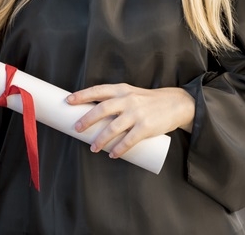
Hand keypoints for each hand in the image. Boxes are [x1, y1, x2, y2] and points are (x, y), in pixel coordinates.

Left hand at [67, 83, 195, 158]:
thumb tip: (93, 116)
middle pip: (102, 109)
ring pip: (113, 128)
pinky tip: (112, 154)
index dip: (82, 95)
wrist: (176, 103)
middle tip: (76, 128)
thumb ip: (115, 102)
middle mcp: (128, 100)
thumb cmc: (148, 101)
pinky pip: (128, 140)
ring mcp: (137, 114)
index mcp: (122, 90)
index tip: (68, 100)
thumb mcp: (131, 94)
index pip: (98, 91)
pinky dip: (118, 149)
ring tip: (93, 148)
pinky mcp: (146, 127)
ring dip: (101, 140)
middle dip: (87, 120)